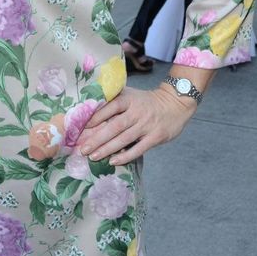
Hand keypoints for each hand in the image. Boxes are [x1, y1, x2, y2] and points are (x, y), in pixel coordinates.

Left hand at [74, 85, 195, 164]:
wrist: (175, 103)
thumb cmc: (145, 100)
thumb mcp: (130, 93)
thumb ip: (113, 98)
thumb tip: (89, 105)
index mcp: (128, 99)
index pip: (109, 108)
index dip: (95, 118)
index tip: (81, 128)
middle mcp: (136, 112)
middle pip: (114, 126)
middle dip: (97, 139)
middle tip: (83, 149)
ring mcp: (146, 125)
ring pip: (124, 139)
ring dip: (107, 149)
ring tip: (93, 156)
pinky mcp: (155, 137)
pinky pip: (138, 149)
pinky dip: (125, 156)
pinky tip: (113, 161)